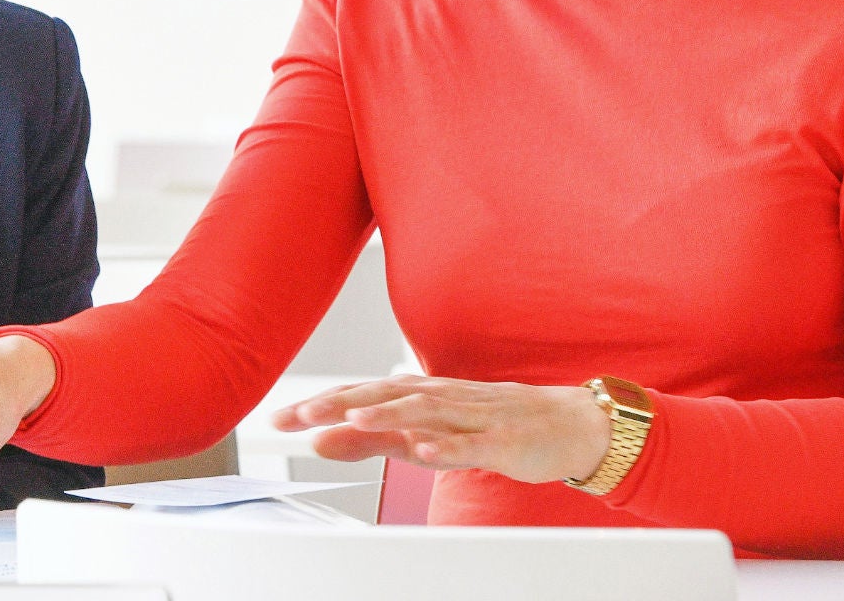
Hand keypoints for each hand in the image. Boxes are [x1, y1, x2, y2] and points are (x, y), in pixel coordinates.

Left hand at [271, 375, 611, 483]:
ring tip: (353, 418)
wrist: (565, 425)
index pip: (359, 394)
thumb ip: (371, 438)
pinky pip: (472, 443)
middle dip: (338, 402)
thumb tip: (320, 438)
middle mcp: (439, 398)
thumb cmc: (489, 425)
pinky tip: (423, 450)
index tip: (278, 418)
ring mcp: (471, 416)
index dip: (319, 404)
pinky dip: (446, 446)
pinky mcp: (502, 440)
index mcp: (417, 395)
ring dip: (388, 414)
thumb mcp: (421, 433)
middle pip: (383, 395)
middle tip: (298, 415)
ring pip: (425, 413)